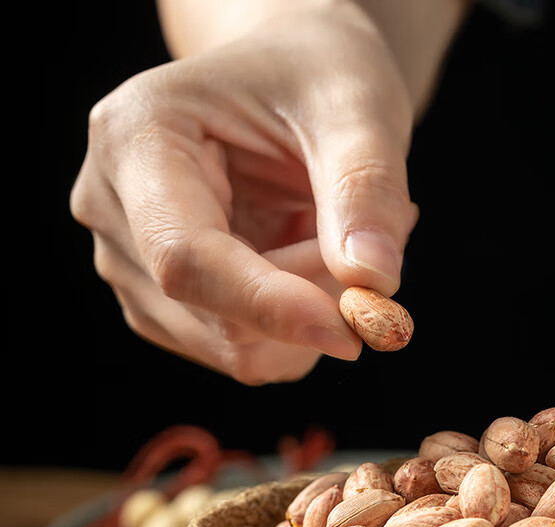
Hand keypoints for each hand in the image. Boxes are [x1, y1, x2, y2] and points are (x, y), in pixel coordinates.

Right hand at [70, 1, 415, 383]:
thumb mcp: (356, 106)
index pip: (184, 257)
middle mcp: (112, 209)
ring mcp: (133, 264)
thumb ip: (367, 188)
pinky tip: (312, 260)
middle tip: (371, 240)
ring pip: (236, 347)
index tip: (352, 332)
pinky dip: (300, 324)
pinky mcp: (166, 303)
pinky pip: (248, 351)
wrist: (292, 84)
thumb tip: (374, 280)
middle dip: (313, 299)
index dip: (270, 306)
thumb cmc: (316, 78)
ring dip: (311, 312)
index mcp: (135, 138)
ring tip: (336, 236)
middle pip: (215, 317)